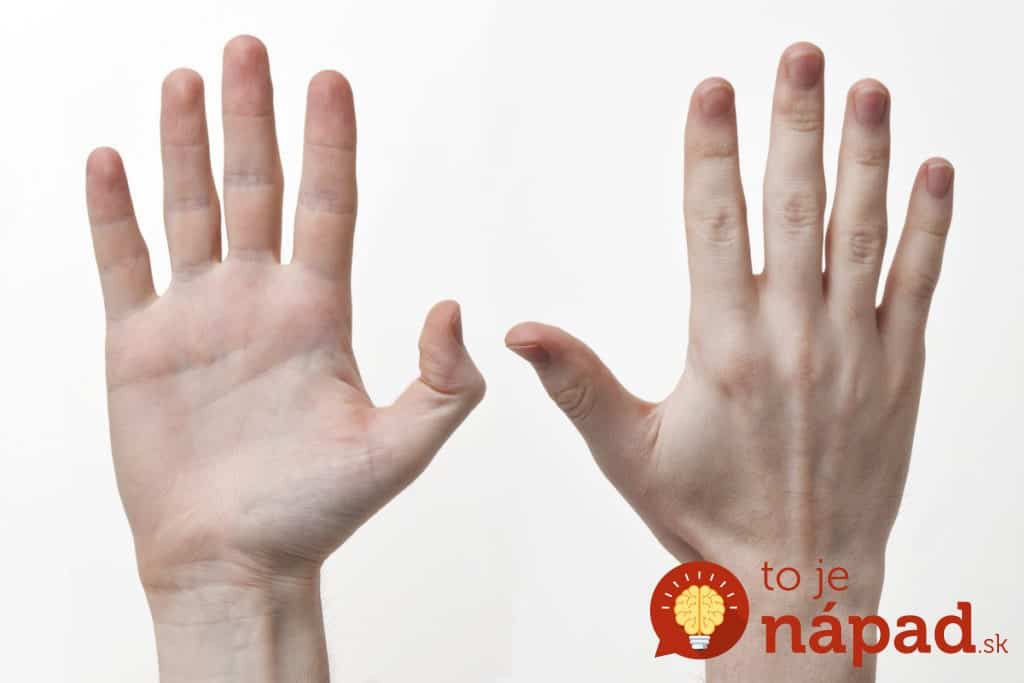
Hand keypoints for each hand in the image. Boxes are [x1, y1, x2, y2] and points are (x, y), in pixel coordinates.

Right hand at [86, 36, 484, 680]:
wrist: (235, 562)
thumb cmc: (316, 514)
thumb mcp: (400, 450)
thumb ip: (442, 384)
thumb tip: (455, 305)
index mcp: (318, 313)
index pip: (327, 206)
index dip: (329, 144)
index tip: (330, 81)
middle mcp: (259, 301)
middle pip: (257, 188)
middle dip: (253, 118)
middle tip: (248, 48)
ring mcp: (198, 317)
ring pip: (191, 208)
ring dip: (185, 143)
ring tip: (186, 80)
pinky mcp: (140, 345)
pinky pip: (124, 262)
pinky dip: (114, 213)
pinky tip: (111, 161)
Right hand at [507, 42, 952, 678]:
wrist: (800, 576)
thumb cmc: (707, 516)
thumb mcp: (628, 451)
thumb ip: (578, 381)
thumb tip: (517, 333)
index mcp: (723, 349)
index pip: (714, 226)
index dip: (712, 152)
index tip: (712, 90)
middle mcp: (793, 337)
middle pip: (795, 209)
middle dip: (795, 124)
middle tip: (799, 54)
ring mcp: (854, 350)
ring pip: (861, 233)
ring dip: (866, 156)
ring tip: (866, 89)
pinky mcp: (898, 371)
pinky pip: (920, 283)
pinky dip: (929, 224)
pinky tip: (934, 171)